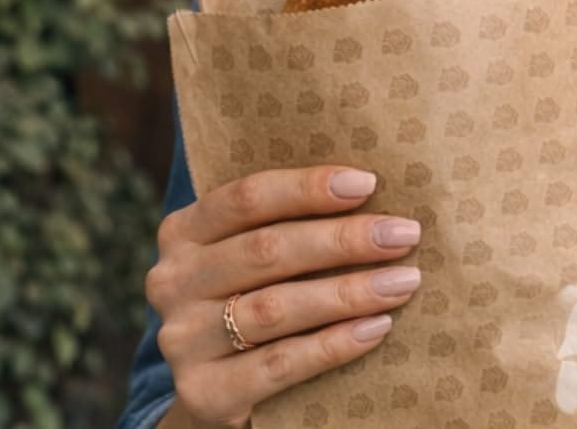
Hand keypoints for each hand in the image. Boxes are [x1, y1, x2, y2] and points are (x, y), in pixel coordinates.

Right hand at [146, 165, 422, 428]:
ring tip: (403, 281)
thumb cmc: (256, 293)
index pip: (247, 197)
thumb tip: (373, 188)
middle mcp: (172, 281)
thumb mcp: (254, 251)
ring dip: (349, 292)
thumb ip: (291, 220)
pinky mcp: (203, 393)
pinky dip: (333, 345)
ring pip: (276, 308)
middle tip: (404, 234)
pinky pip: (279, 364)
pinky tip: (376, 328)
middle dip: (344, 240)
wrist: (218, 389)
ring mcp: (182, 340)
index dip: (308, 188)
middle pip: (268, 250)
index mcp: (184, 230)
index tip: (369, 183)